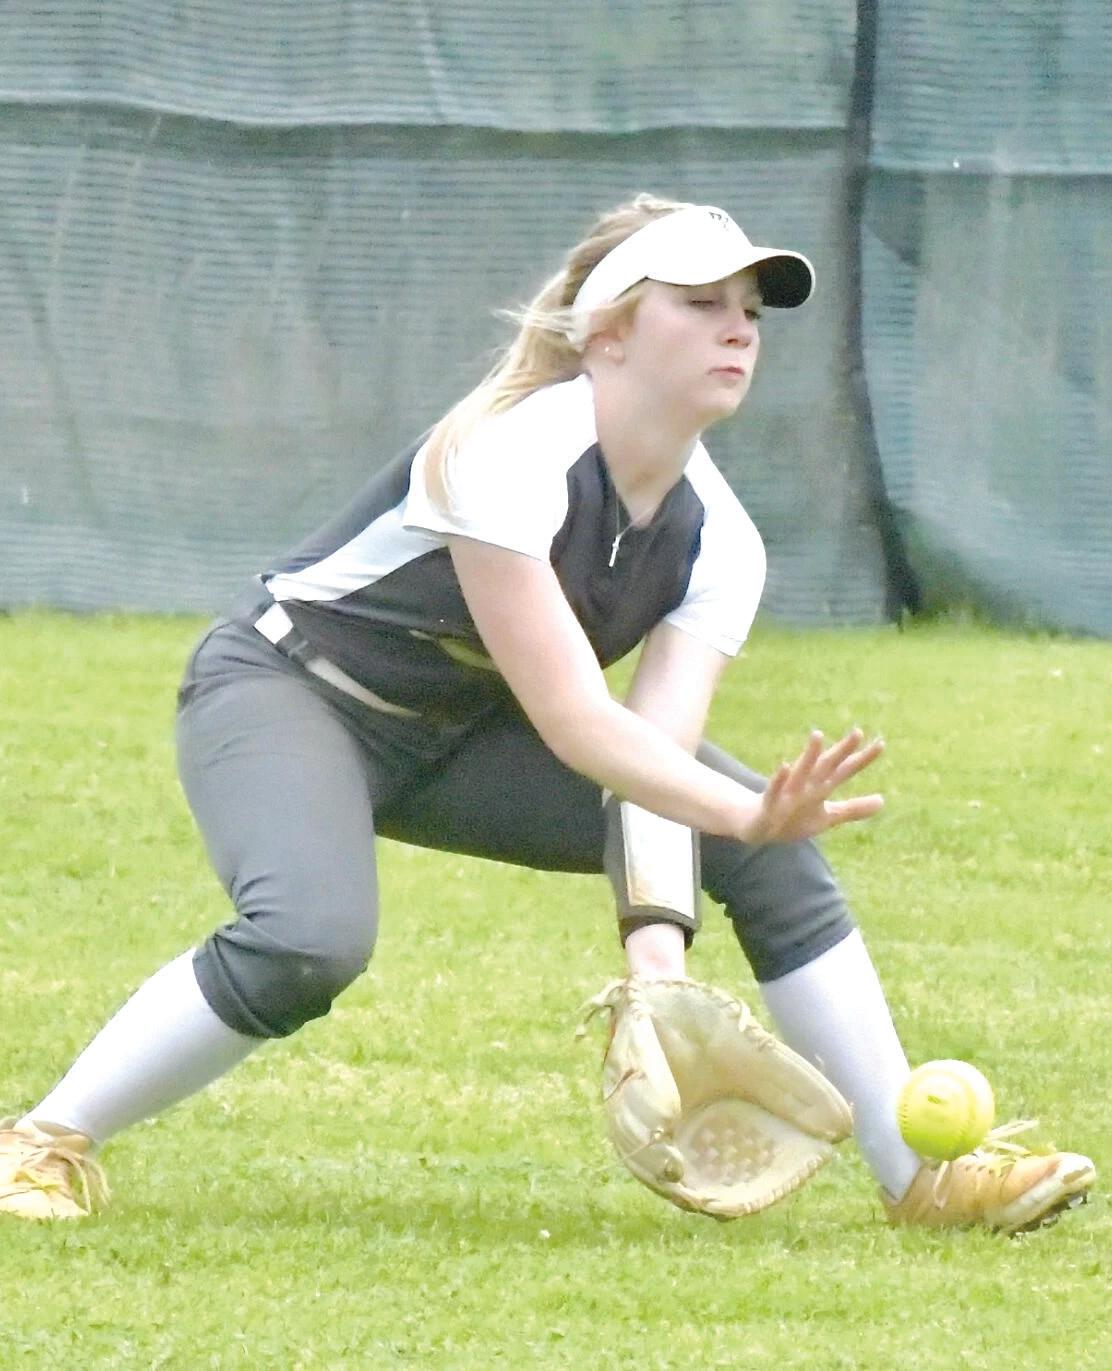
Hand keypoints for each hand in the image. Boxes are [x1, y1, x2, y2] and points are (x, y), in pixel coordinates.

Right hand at [742, 728, 883, 843]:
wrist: (758, 828)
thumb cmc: (794, 819)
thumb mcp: (828, 817)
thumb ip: (853, 809)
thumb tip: (883, 801)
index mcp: (822, 787)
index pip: (846, 770)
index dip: (863, 759)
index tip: (881, 744)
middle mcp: (807, 784)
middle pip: (827, 765)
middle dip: (841, 750)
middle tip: (858, 732)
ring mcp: (788, 792)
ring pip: (801, 771)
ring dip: (809, 755)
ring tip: (817, 735)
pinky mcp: (770, 803)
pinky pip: (774, 789)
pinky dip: (779, 779)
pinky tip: (784, 766)